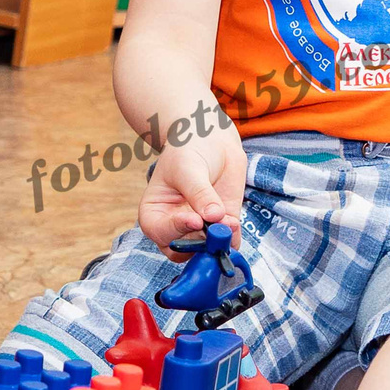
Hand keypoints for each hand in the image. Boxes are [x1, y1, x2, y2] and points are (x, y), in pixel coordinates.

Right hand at [138, 126, 245, 247]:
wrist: (212, 140)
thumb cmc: (189, 151)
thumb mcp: (188, 168)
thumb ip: (199, 193)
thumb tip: (213, 217)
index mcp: (154, 212)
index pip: (158, 231)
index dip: (175, 230)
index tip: (195, 220)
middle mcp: (174, 225)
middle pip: (181, 249)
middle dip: (198, 243)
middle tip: (213, 229)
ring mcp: (199, 228)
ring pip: (205, 249)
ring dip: (218, 241)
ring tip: (228, 222)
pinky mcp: (222, 225)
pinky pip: (226, 241)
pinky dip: (232, 238)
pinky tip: (234, 223)